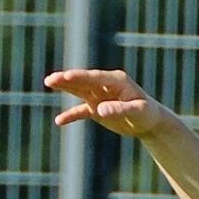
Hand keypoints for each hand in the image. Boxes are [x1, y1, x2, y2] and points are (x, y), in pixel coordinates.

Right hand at [44, 68, 167, 137]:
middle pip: (83, 81)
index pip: (95, 78)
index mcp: (116, 81)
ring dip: (65, 88)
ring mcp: (100, 96)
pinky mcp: (97, 109)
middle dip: (67, 80)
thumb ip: (120, 109)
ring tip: (49, 83)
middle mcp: (105, 85)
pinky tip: (59, 121)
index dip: (80, 77)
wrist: (149, 122)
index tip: (67, 76)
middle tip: (51, 79)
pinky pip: (81, 111)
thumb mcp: (137, 112)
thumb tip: (101, 110)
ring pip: (79, 91)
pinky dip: (71, 115)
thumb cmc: (146, 114)